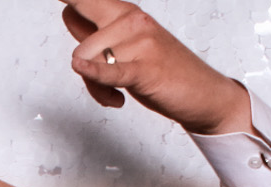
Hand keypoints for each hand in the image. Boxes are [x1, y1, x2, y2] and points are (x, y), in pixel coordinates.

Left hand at [59, 1, 250, 135]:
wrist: (203, 93)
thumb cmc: (164, 71)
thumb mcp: (126, 46)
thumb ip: (95, 32)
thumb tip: (67, 13)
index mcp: (125, 13)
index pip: (85, 0)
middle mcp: (131, 22)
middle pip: (80, 41)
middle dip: (82, 66)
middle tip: (101, 81)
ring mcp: (139, 42)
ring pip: (88, 66)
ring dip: (97, 88)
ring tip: (117, 93)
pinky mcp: (144, 68)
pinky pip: (108, 71)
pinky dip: (94, 73)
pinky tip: (81, 68)